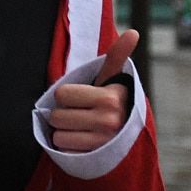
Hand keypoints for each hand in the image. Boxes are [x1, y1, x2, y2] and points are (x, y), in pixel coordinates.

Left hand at [47, 30, 137, 153]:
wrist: (125, 137)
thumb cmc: (112, 102)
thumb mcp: (113, 80)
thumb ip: (118, 55)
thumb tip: (133, 32)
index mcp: (110, 97)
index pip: (61, 94)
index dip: (67, 96)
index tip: (82, 99)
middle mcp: (108, 120)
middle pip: (57, 115)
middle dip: (64, 115)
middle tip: (80, 115)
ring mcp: (101, 141)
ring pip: (58, 133)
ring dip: (64, 131)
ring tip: (81, 128)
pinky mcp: (93, 158)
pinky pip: (62, 148)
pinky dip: (67, 146)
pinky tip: (81, 142)